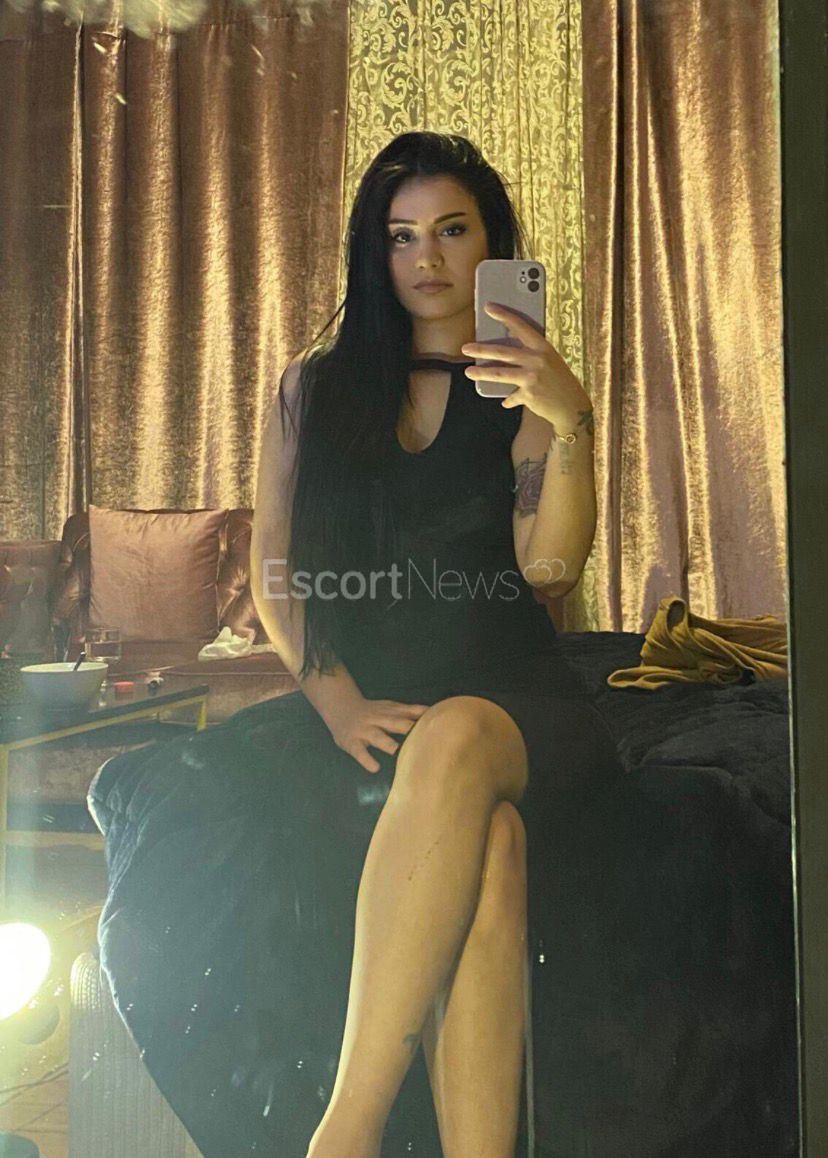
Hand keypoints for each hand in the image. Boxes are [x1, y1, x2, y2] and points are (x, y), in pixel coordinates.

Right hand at [325, 695, 429, 773]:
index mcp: (390, 711)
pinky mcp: (352, 742)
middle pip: (395, 723)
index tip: (438, 725)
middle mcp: (378, 719)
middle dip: (408, 729)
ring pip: (377, 736)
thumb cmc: (372, 711)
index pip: (408, 712)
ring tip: (396, 751)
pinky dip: (367, 760)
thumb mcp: (390, 707)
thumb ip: (411, 711)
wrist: (341, 706)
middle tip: (423, 740)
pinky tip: (375, 768)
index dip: (422, 718)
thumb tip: (436, 714)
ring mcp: (364, 730)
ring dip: (387, 743)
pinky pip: (359, 752)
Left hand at [461, 302, 591, 428]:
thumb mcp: (550, 360)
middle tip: (465, 348)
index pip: (521, 326)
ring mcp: (532, 378)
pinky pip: (511, 396)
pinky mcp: (528, 395)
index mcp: (543, 347)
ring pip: (499, 373)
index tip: (488, 308)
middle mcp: (537, 360)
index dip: (504, 316)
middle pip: (503, 352)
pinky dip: (508, 399)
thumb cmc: (561, 381)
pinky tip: (505, 401)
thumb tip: (507, 350)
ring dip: (481, 373)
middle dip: (481, 349)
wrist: (573, 406)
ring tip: (469, 372)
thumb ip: (532, 353)